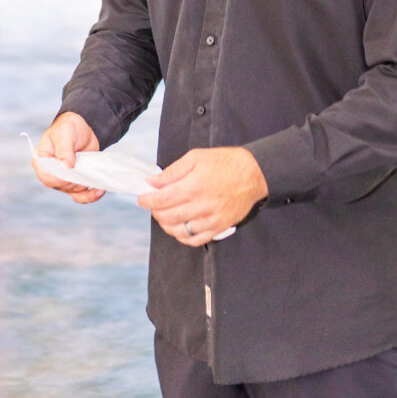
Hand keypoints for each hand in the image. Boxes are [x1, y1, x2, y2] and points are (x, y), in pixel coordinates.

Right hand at [32, 111, 104, 204]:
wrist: (84, 128)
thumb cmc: (69, 127)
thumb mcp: (65, 133)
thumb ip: (64, 149)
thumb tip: (66, 167)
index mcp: (42, 160)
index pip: (46, 177)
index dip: (59, 178)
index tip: (72, 170)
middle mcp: (50, 173)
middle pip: (60, 186)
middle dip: (75, 181)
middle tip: (87, 170)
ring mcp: (63, 179)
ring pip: (72, 191)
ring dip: (85, 188)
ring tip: (98, 182)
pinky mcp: (75, 181)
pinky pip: (80, 195)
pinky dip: (90, 195)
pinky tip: (99, 190)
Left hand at [138, 147, 267, 246]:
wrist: (254, 174)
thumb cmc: (225, 162)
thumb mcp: (197, 157)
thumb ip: (174, 171)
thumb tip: (153, 181)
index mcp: (195, 185)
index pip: (162, 199)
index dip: (148, 200)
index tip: (142, 198)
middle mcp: (202, 205)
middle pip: (167, 216)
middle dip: (155, 211)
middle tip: (154, 204)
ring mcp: (211, 220)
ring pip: (178, 231)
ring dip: (166, 224)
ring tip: (165, 215)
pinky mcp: (219, 228)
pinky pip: (194, 240)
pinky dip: (182, 236)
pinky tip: (179, 227)